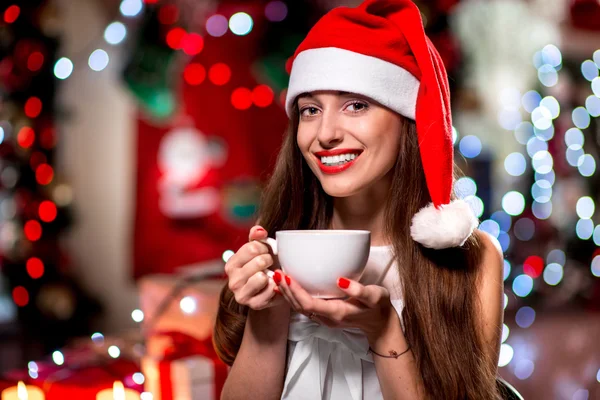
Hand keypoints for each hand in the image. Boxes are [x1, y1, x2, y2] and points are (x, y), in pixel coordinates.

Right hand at [224, 226, 285, 309]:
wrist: (271, 288)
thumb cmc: (264, 265)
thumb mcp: (259, 248)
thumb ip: (257, 236)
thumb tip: (260, 231)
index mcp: (231, 264)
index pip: (252, 248)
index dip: (265, 248)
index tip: (266, 252)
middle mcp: (232, 280)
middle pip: (259, 261)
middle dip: (269, 260)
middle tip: (269, 264)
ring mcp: (241, 295)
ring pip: (262, 277)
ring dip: (272, 274)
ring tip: (270, 275)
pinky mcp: (254, 305)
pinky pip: (270, 290)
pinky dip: (276, 286)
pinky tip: (273, 286)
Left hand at [274, 271, 396, 340]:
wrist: (381, 324)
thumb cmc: (379, 307)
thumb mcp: (375, 296)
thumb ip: (359, 290)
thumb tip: (340, 280)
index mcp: (336, 312)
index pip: (308, 304)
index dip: (295, 291)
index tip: (287, 276)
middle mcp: (327, 318)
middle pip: (299, 307)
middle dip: (286, 291)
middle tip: (277, 273)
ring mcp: (325, 318)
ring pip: (300, 308)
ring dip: (288, 294)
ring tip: (279, 278)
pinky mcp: (325, 315)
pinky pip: (305, 307)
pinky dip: (294, 296)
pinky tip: (290, 286)